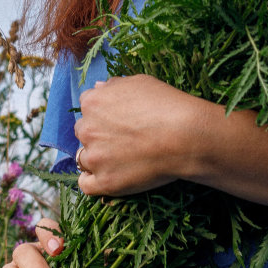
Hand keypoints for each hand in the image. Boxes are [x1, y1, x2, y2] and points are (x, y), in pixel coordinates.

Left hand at [74, 74, 211, 196]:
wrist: (184, 136)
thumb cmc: (166, 106)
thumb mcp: (140, 83)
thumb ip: (114, 85)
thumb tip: (99, 87)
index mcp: (93, 102)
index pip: (87, 107)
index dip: (102, 113)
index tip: (117, 120)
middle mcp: (87, 129)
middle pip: (83, 132)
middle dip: (98, 135)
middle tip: (121, 139)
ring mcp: (94, 157)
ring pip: (83, 158)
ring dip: (96, 158)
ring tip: (118, 159)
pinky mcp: (104, 181)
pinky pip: (86, 185)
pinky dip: (93, 181)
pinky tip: (107, 176)